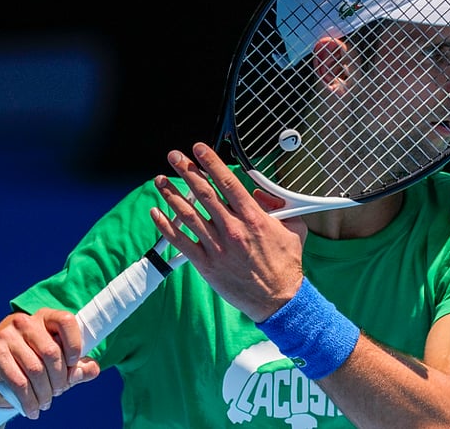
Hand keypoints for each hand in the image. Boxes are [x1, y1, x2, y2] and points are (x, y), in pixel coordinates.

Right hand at [0, 308, 99, 418]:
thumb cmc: (35, 367)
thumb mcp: (60, 367)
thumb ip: (79, 367)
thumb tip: (92, 370)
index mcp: (45, 317)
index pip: (66, 321)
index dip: (74, 344)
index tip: (74, 365)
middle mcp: (25, 322)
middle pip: (51, 351)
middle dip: (59, 378)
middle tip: (59, 392)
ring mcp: (7, 336)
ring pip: (35, 369)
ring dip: (45, 393)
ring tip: (47, 403)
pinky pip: (18, 381)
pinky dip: (29, 400)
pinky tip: (33, 409)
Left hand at [150, 142, 307, 322]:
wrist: (278, 299)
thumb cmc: (285, 265)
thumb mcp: (293, 229)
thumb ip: (278, 207)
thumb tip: (261, 193)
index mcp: (253, 218)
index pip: (227, 182)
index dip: (211, 162)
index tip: (198, 149)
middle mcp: (232, 229)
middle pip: (203, 193)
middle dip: (186, 171)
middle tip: (174, 157)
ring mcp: (217, 247)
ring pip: (188, 214)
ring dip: (172, 194)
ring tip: (160, 180)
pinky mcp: (206, 264)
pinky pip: (181, 242)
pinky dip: (166, 226)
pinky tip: (156, 213)